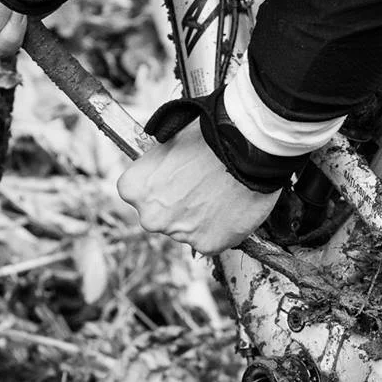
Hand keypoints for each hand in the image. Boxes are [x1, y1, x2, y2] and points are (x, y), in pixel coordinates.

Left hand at [117, 121, 280, 254]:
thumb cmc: (210, 136)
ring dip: (201, 218)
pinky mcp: (208, 245)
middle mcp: (150, 216)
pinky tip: (230, 207)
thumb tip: (163, 169)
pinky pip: (212, 240)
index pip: (139, 196)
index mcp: (133, 189)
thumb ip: (158, 165)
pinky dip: (221, 229)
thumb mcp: (170, 141)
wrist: (248, 147)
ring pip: (187, 230)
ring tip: (220, 194)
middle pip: (161, 217)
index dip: (161, 186)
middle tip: (202, 187)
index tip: (177, 179)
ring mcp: (179, 234)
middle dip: (178, 206)